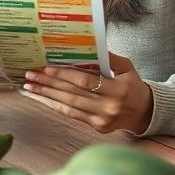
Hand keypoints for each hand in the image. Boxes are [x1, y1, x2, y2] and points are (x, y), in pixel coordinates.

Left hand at [21, 52, 153, 133]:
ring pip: (69, 106)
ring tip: (29, 87)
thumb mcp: (127, 67)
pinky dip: (55, 105)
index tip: (46, 68)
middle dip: (49, 84)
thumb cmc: (132, 85)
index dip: (64, 74)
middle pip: (73, 94)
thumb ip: (108, 57)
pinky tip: (42, 98)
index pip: (86, 81)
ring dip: (46, 96)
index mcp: (118, 89)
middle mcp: (110, 106)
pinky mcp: (97, 127)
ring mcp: (103, 119)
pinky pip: (72, 115)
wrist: (145, 112)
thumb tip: (87, 46)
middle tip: (30, 76)